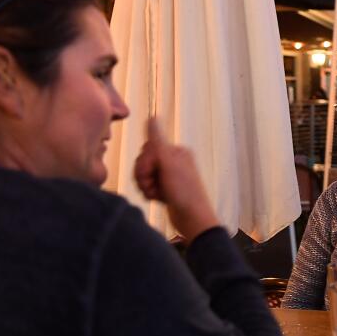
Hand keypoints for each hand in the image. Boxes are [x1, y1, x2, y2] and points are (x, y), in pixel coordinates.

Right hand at [133, 117, 218, 240]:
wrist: (193, 219)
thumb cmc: (183, 191)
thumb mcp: (168, 164)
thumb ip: (158, 140)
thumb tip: (152, 116)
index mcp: (176, 152)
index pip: (147, 148)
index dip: (144, 162)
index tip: (152, 173)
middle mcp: (174, 161)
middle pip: (144, 161)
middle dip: (143, 175)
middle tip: (153, 187)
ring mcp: (171, 176)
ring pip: (144, 174)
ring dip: (145, 185)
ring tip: (155, 195)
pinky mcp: (167, 189)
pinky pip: (148, 186)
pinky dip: (149, 192)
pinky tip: (157, 199)